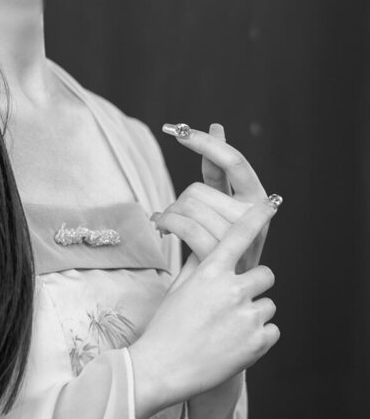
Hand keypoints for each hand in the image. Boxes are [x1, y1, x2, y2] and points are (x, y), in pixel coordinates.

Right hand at [130, 199, 279, 416]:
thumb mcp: (179, 288)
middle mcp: (232, 289)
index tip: (270, 204)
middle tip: (236, 302)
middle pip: (266, 274)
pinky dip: (259, 337)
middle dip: (255, 286)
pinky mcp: (257, 342)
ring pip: (268, 305)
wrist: (164, 368)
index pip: (239, 235)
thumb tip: (209, 248)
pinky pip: (272, 330)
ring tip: (229, 329)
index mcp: (211, 272)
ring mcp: (246, 316)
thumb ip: (199, 266)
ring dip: (255, 314)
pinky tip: (236, 344)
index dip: (256, 217)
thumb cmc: (167, 327)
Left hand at [152, 123, 270, 273]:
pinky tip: (161, 225)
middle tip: (172, 211)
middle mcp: (256, 216)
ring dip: (170, 213)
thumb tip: (217, 126)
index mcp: (257, 198)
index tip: (180, 132)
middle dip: (179, 199)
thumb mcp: (220, 203)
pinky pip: (186, 227)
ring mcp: (242, 237)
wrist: (215, 291)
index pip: (232, 161)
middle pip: (200, 188)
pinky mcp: (225, 255)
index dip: (205, 143)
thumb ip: (218, 171)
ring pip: (190, 205)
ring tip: (166, 222)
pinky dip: (168, 223)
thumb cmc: (218, 244)